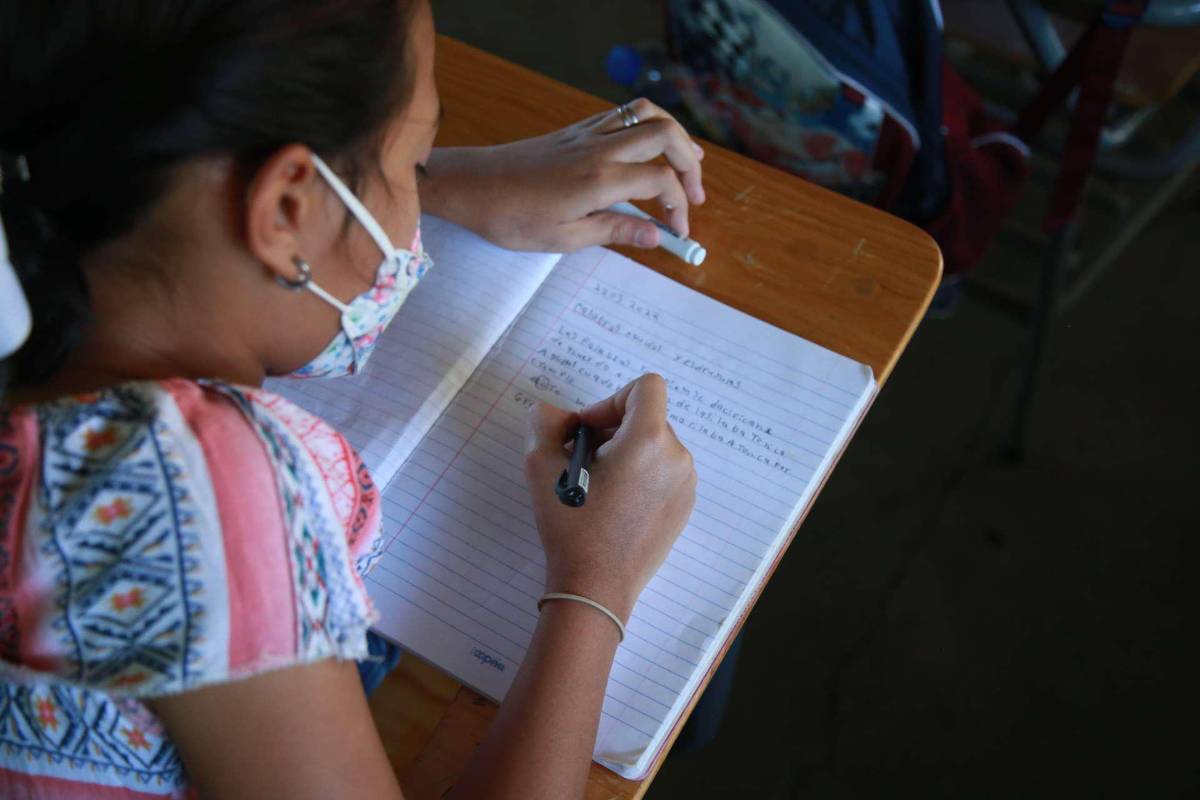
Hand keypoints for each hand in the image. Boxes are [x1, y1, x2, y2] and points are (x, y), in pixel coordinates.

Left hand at [420, 98, 704, 252]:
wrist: (472, 186)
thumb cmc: (512, 218)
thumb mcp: (565, 238)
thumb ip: (615, 232)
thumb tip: (655, 237)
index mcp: (599, 180)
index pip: (661, 181)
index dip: (679, 206)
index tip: (677, 232)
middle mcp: (599, 149)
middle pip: (666, 135)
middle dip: (690, 163)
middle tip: (694, 194)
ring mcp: (588, 134)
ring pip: (647, 114)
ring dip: (674, 136)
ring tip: (685, 163)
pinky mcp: (577, 131)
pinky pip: (623, 114)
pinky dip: (647, 126)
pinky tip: (649, 149)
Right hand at [523, 374, 696, 621]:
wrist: (596, 587)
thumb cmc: (572, 526)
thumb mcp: (541, 467)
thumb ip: (544, 423)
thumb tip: (554, 413)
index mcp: (648, 440)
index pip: (645, 387)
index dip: (611, 399)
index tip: (588, 431)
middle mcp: (676, 457)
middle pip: (647, 418)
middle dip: (613, 429)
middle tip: (582, 461)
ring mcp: (685, 485)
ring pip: (655, 446)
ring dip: (626, 453)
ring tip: (598, 487)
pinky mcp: (684, 509)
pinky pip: (664, 473)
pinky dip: (640, 477)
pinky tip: (615, 506)